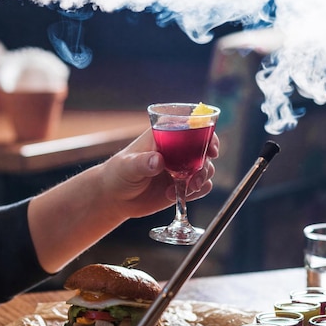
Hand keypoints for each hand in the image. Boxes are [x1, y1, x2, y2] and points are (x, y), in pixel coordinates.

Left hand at [100, 128, 218, 221]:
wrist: (114, 198)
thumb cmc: (117, 174)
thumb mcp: (127, 166)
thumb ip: (142, 163)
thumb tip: (158, 161)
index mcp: (165, 135)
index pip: (192, 127)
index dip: (207, 135)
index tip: (211, 149)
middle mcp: (177, 150)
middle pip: (204, 150)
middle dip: (206, 165)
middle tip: (196, 178)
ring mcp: (180, 169)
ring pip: (205, 169)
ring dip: (202, 179)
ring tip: (186, 188)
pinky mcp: (181, 186)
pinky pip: (200, 187)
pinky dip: (197, 192)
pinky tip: (179, 196)